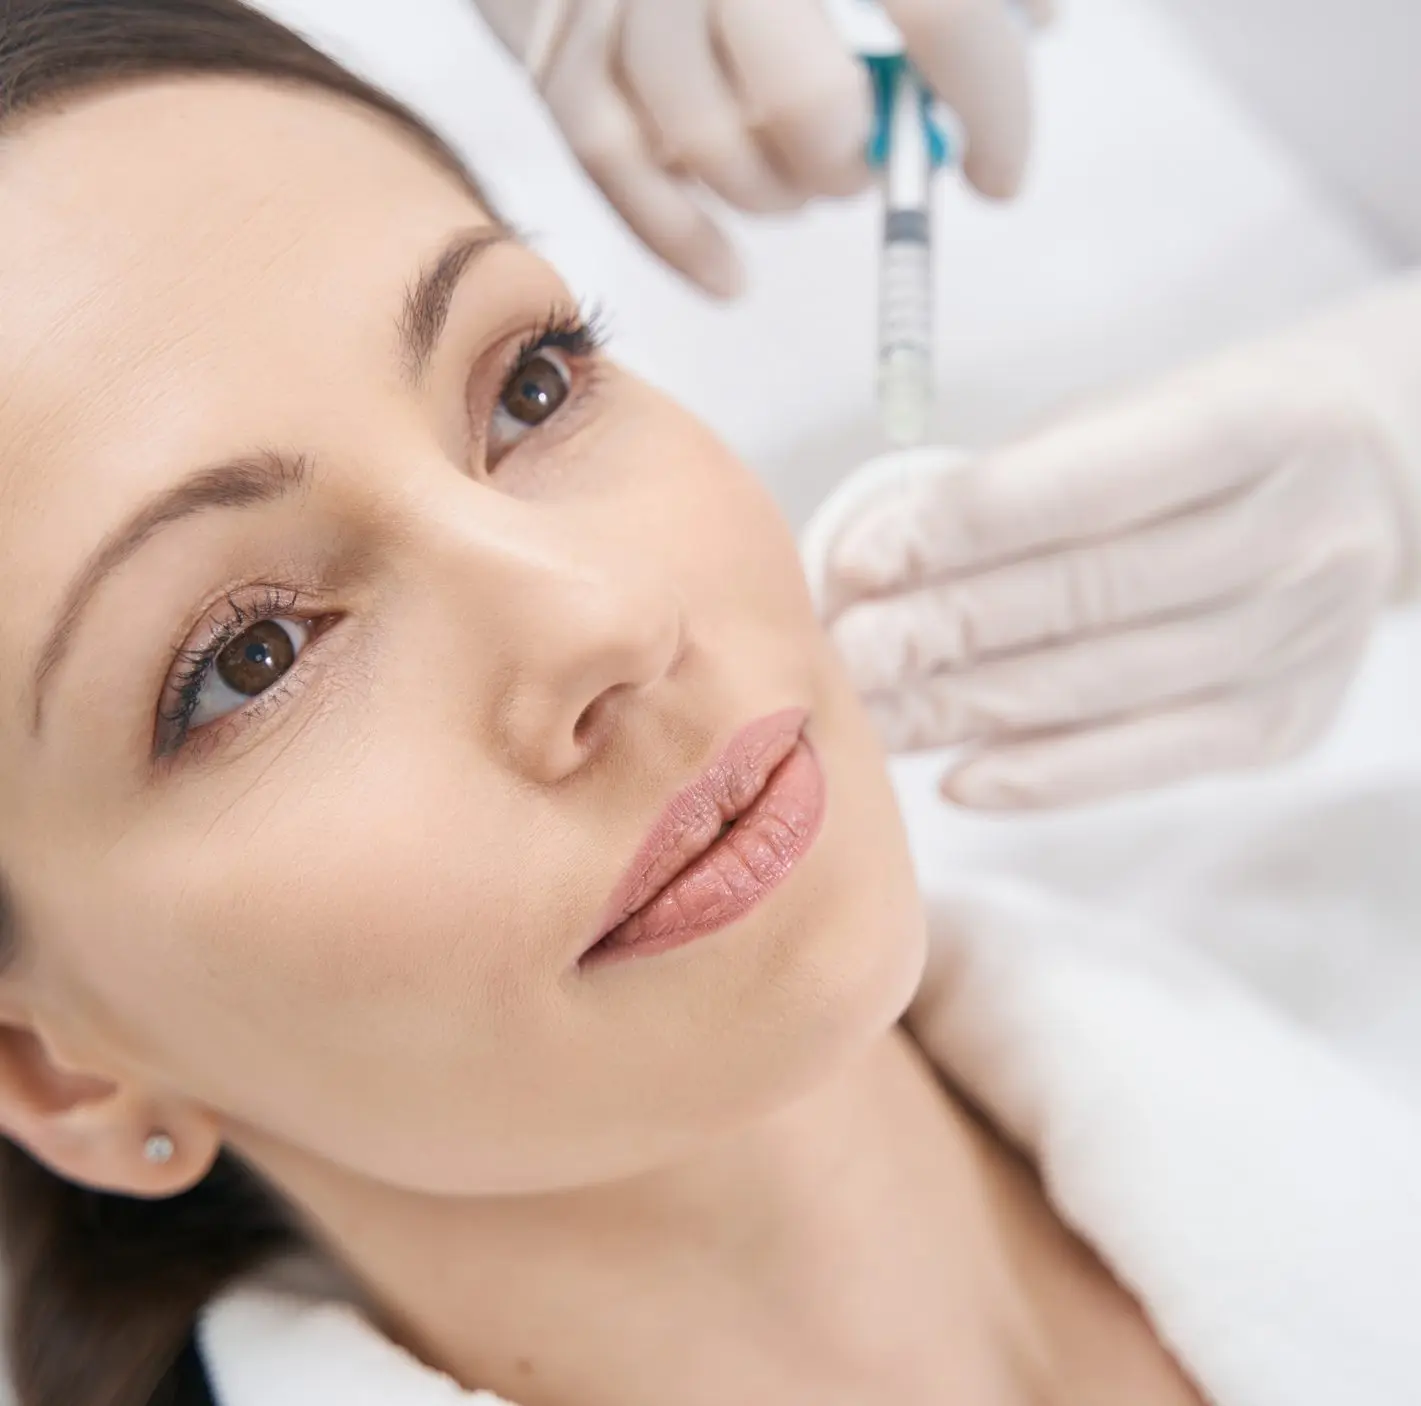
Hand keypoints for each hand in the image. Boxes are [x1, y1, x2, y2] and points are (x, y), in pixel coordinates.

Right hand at [474, 0, 1039, 295]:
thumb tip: (1038, 25)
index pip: (943, 19)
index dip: (990, 112)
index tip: (998, 174)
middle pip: (811, 104)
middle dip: (849, 164)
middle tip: (861, 168)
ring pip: (710, 146)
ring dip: (771, 196)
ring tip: (796, 186)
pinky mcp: (552, 50)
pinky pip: (617, 170)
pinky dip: (681, 241)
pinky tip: (731, 277)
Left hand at [804, 342, 1416, 809]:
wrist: (1362, 488)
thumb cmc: (1194, 450)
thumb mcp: (1122, 421)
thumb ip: (1011, 484)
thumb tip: (863, 566)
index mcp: (1254, 428)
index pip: (1085, 486)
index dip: (960, 526)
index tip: (858, 561)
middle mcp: (1293, 540)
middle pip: (1088, 597)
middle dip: (945, 629)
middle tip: (841, 654)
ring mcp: (1298, 642)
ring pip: (1102, 689)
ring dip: (967, 709)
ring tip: (867, 715)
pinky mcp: (1282, 725)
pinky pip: (1146, 763)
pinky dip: (1042, 777)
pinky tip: (955, 779)